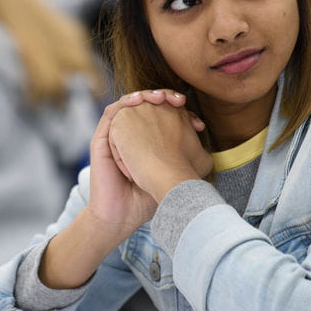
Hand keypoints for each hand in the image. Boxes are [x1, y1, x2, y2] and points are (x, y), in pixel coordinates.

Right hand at [87, 90, 201, 236]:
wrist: (124, 215)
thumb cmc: (148, 198)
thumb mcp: (171, 175)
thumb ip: (184, 162)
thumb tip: (208, 154)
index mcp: (149, 141)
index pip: (164, 115)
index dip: (180, 111)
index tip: (197, 122)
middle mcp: (133, 136)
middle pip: (148, 104)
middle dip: (164, 96)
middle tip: (179, 100)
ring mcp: (117, 136)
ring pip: (129, 104)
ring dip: (145, 95)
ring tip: (160, 97)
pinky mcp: (102, 140)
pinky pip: (111, 113)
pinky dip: (124, 103)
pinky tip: (139, 101)